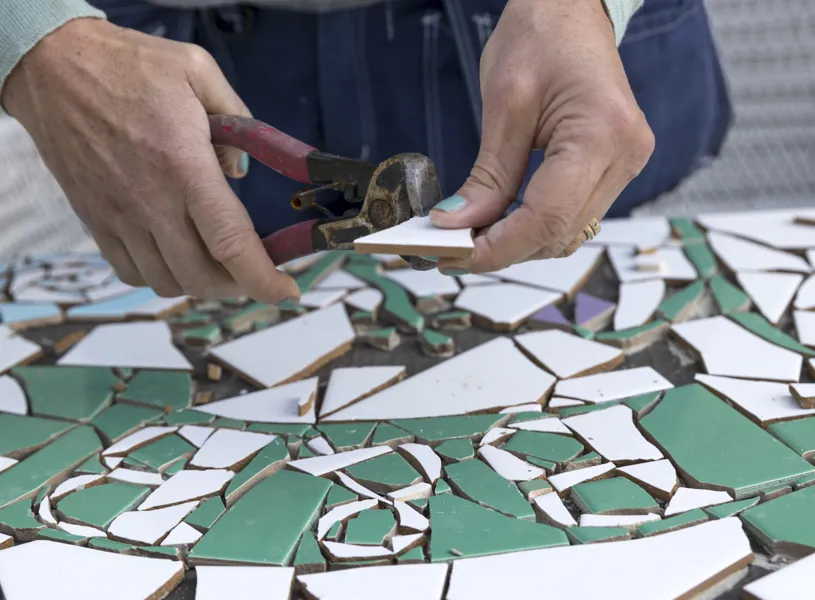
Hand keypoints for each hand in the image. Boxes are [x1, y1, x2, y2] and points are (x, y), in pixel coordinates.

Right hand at [2, 19, 298, 303]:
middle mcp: (151, 202)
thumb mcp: (198, 72)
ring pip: (167, 282)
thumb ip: (237, 121)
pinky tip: (175, 255)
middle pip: (202, 277)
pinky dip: (161, 277)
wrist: (52, 67)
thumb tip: (241, 174)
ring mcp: (118, 217)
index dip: (263, 279)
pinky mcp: (95, 221)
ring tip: (218, 262)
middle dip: (239, 285)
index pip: (230, 243)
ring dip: (201, 283)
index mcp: (184, 167)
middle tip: (255, 268)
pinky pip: (131, 272)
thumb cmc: (129, 65)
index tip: (286, 291)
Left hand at [431, 0, 653, 272]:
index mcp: (602, 134)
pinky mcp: (617, 167)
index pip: (547, 217)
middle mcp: (625, 156)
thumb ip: (487, 175)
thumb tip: (455, 225)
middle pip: (559, 233)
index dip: (499, 247)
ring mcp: (627, 164)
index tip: (452, 256)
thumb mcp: (504, 104)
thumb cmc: (540, 36)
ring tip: (470, 237)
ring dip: (519, 242)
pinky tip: (502, 220)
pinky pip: (574, 214)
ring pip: (567, 232)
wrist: (573, 9)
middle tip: (449, 249)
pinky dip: (535, 225)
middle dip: (503, 249)